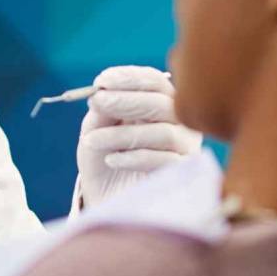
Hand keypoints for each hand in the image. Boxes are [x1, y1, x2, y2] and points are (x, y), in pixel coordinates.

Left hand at [76, 66, 202, 209]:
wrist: (105, 196)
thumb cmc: (102, 156)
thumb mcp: (95, 128)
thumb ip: (102, 108)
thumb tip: (103, 90)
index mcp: (158, 102)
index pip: (154, 82)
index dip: (129, 78)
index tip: (101, 81)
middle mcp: (179, 121)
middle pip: (164, 103)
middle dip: (127, 100)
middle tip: (97, 102)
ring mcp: (185, 147)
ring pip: (163, 132)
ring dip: (122, 134)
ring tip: (91, 140)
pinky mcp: (182, 172)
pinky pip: (164, 160)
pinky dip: (134, 157)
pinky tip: (111, 160)